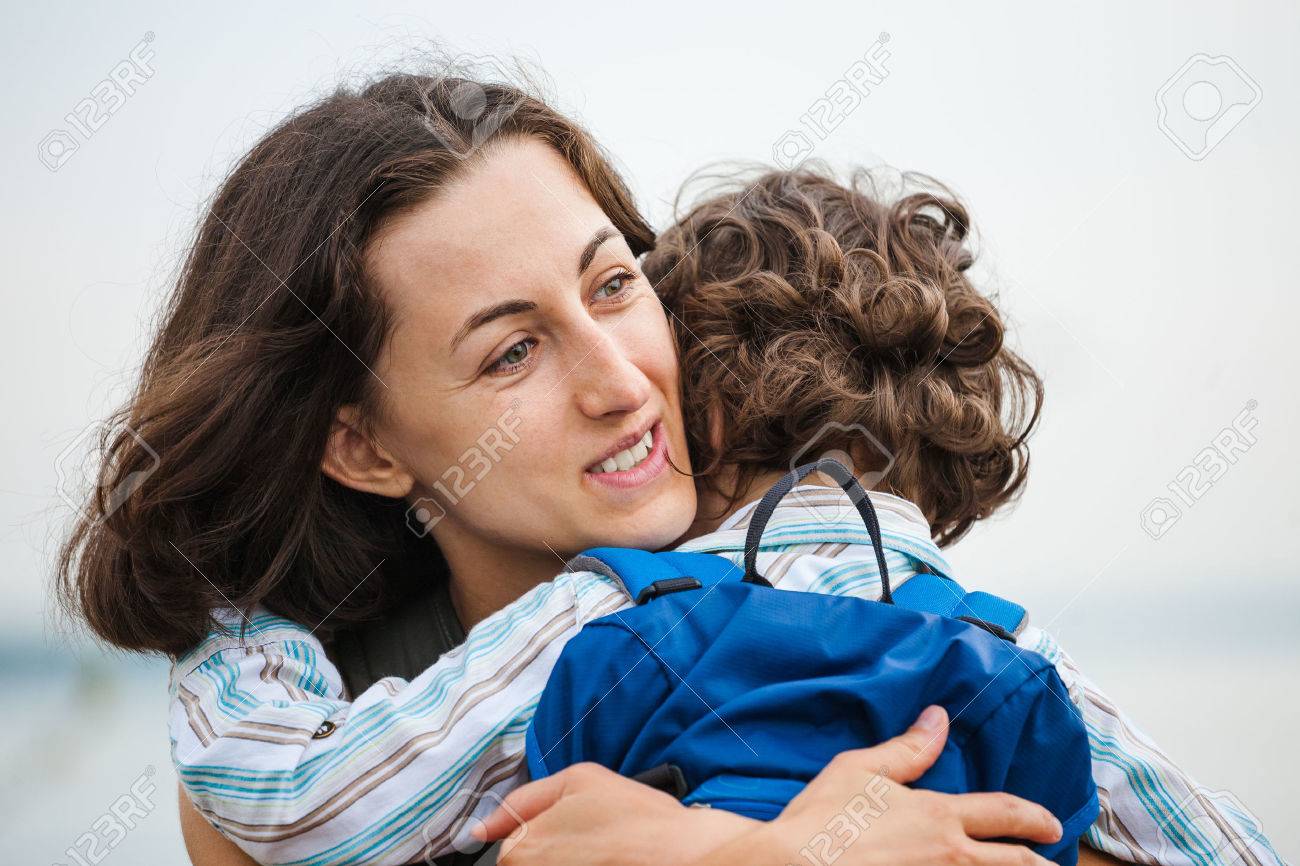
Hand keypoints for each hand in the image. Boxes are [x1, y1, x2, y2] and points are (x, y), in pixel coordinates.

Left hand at [476, 762, 756, 865]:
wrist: (685, 858)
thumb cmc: (638, 818)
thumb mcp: (579, 779)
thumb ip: (523, 799)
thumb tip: (480, 829)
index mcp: (522, 851)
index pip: (510, 850)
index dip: (541, 835)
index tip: (573, 837)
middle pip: (526, 864)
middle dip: (554, 853)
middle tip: (594, 845)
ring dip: (567, 861)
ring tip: (606, 856)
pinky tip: (610, 863)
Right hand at [734, 705, 1064, 865]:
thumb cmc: (823, 818)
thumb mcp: (861, 769)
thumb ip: (908, 748)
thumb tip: (939, 718)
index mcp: (939, 816)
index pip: (1003, 813)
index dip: (1032, 817)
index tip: (1050, 824)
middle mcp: (950, 855)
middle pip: (1014, 864)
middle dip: (1039, 864)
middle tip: (1053, 865)